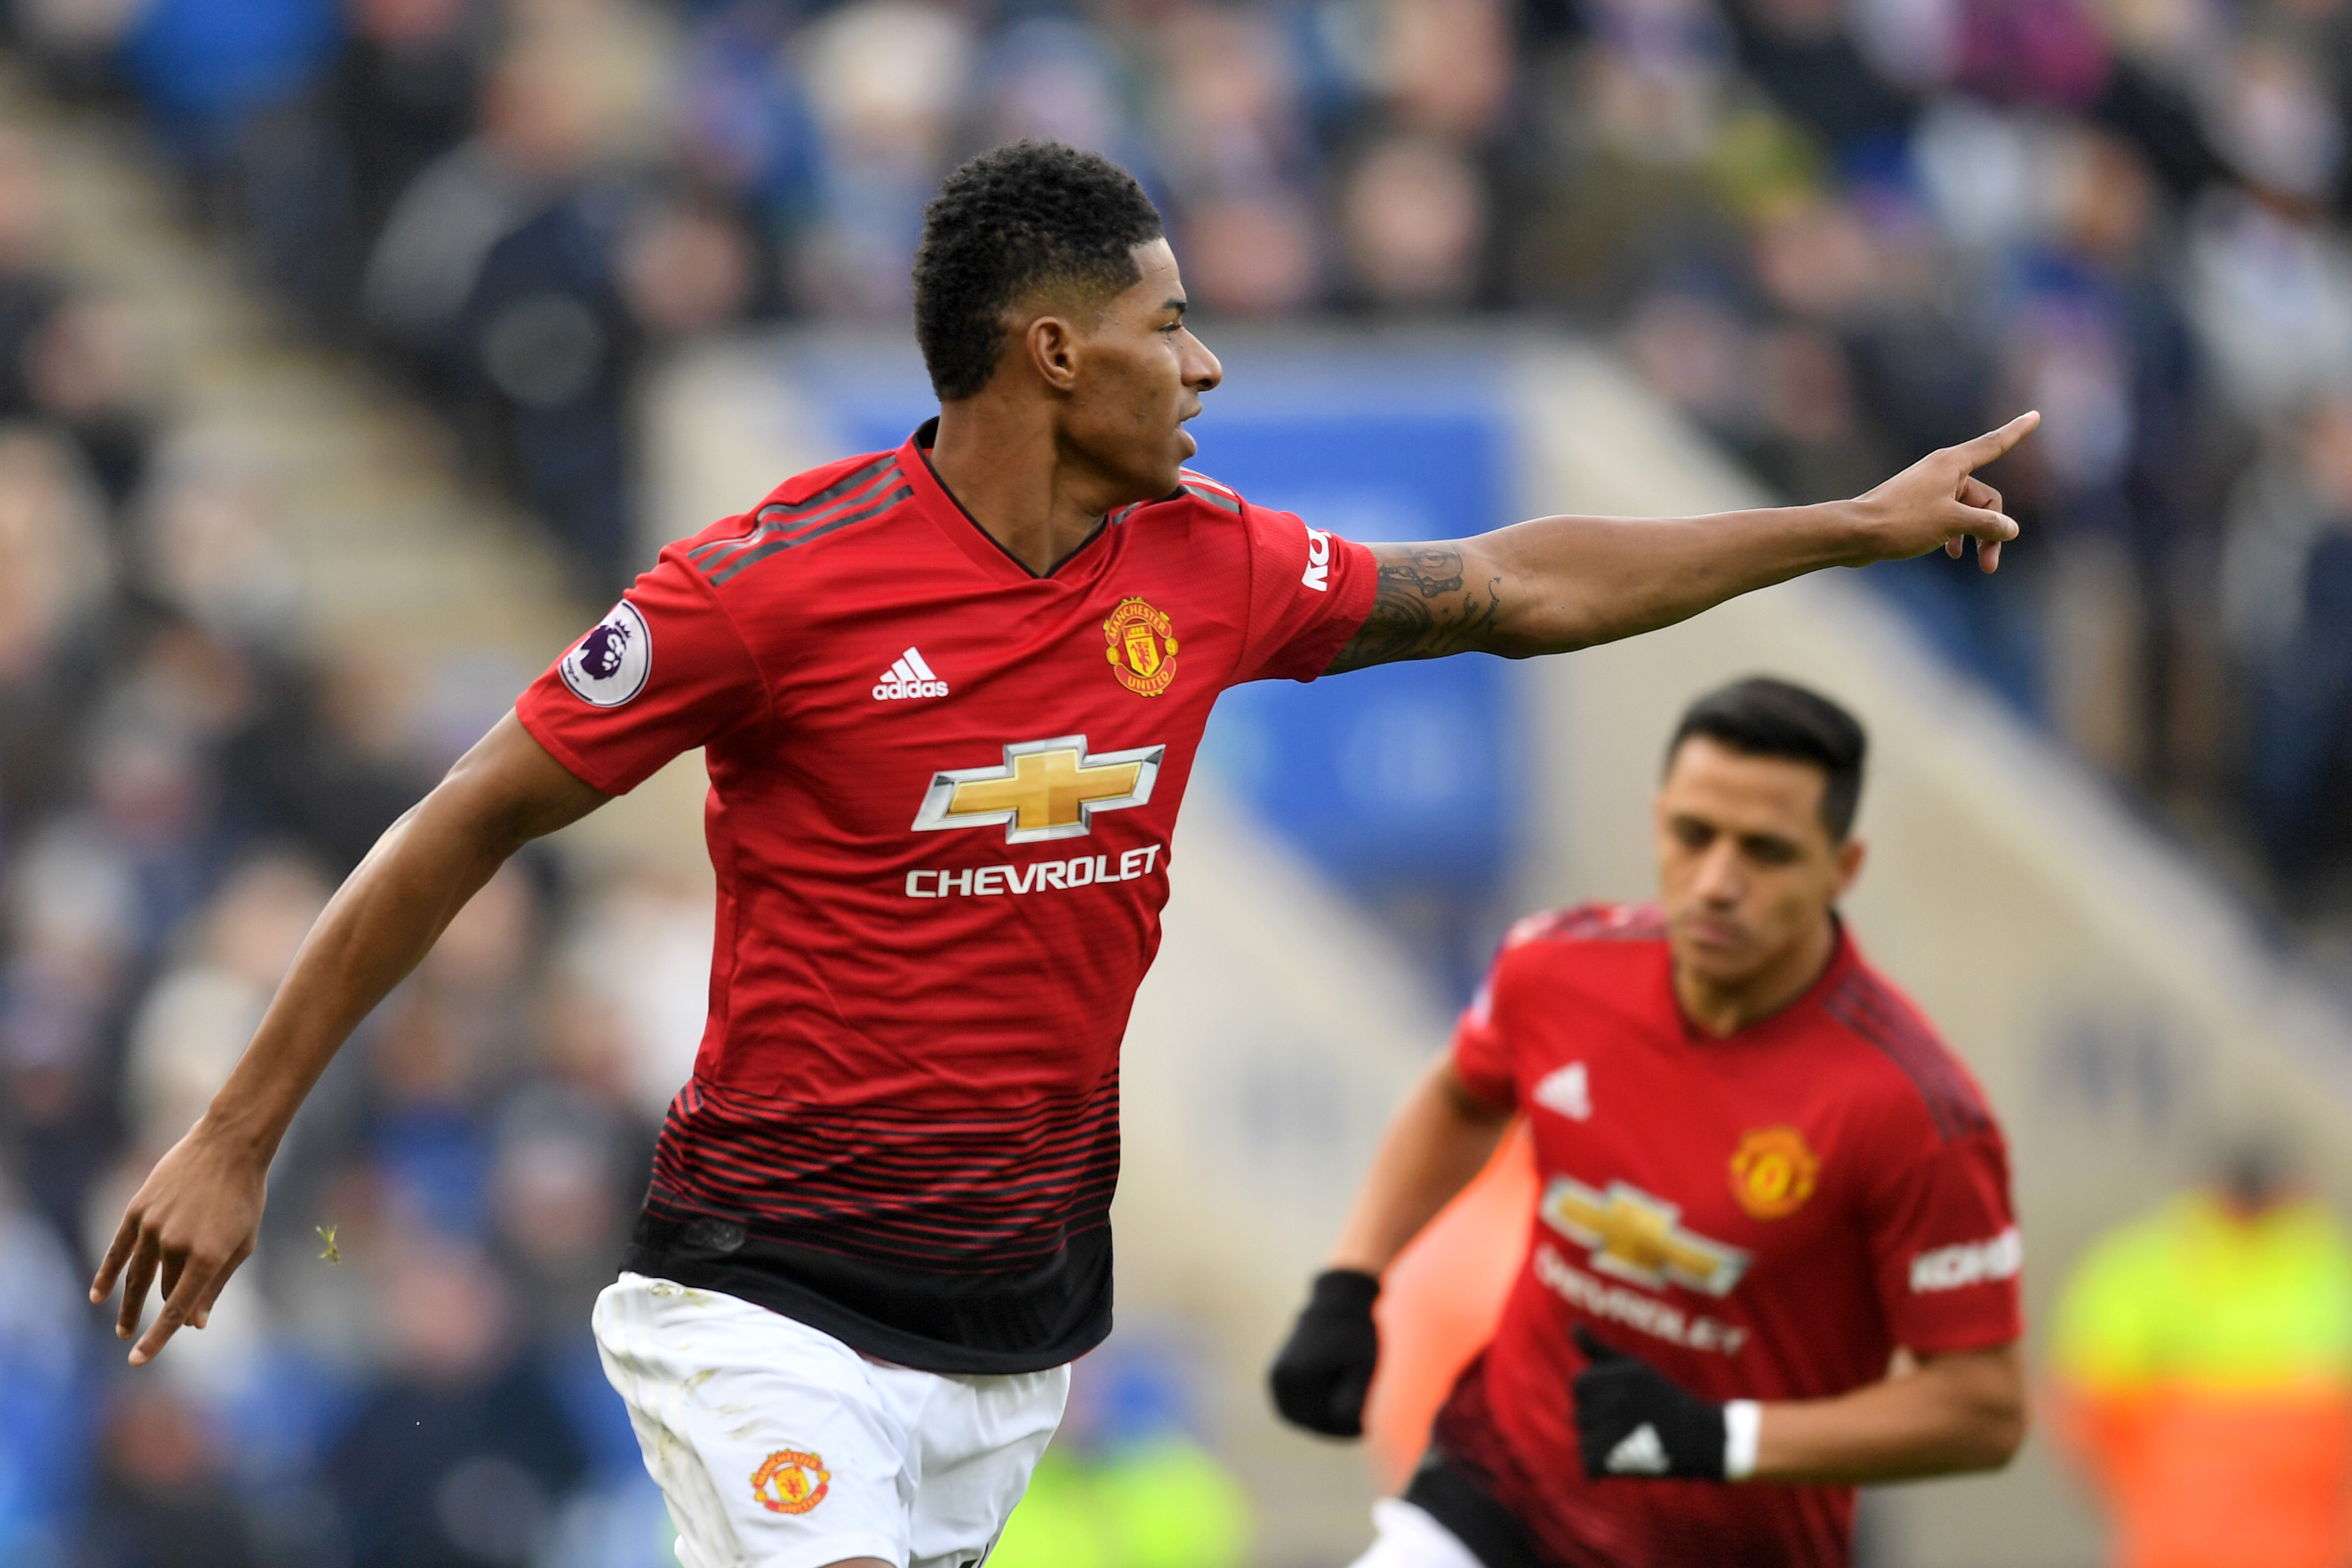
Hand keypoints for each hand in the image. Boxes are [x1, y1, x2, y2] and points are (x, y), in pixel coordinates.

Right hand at [88, 1119, 269, 1364]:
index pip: (176, 1309)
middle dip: (171, 1304)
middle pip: (165, 1289)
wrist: (229, 1146)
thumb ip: (216, 1284)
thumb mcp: (242, 1243)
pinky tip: (97, 1295)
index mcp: (208, 1256)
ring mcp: (154, 1227)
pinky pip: (117, 1250)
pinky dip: (106, 1274)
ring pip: (140, 1275)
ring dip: (130, 1305)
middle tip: (176, 1318)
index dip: (157, 1338)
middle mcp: (176, 1244)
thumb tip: (195, 1324)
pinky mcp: (138, 1211)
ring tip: (123, 1329)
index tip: (138, 1360)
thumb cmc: (244, 1196)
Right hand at [1268, 1269, 1381, 1436]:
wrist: (1338, 1302)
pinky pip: (1293, 1407)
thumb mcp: (1363, 1367)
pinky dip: (1311, 1408)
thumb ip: (1352, 1399)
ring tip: (1345, 1401)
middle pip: (1307, 1423)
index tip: (1365, 1426)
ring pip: (1299, 1418)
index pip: (1319, 1424)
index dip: (1345, 1431)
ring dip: (1321, 1418)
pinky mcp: (1275, 1375)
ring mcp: (1274, 1376)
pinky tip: (1331, 1394)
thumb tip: (1340, 1422)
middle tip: (1359, 1419)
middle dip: (1333, 1426)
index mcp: (1298, 1376)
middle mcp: (1279, 1378)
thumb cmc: (1356, 1336)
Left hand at [1573, 1327, 1728, 1480]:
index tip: (1618, 1404)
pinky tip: (1626, 1461)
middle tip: (1631, 1425)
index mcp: (1621, 1376)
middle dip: (1599, 1422)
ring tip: (1631, 1442)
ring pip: (1584, 1440)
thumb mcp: (1635, 1367)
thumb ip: (1598, 1349)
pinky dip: (1603, 1468)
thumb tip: (1572, 1326)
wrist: (1703, 1439)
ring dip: (1601, 1445)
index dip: (1595, 1397)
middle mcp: (1618, 1400)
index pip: (1579, 1386)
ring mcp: (1618, 1432)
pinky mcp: (1618, 1462)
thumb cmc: (1664, 1399)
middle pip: (1579, 1415)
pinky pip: (1589, 1464)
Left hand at [1852, 411, 2039, 573]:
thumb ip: (1986, 524)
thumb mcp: (1952, 523)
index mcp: (1952, 463)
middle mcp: (1942, 471)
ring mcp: (1928, 488)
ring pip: (1966, 510)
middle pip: (1984, 497)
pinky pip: (1948, 516)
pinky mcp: (1916, 506)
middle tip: (1990, 564)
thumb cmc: (1902, 522)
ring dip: (1975, 537)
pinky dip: (1955, 534)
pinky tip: (1950, 553)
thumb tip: (2010, 529)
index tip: (2035, 415)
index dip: (2017, 431)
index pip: (1994, 444)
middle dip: (1992, 530)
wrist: (1855, 534)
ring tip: (1981, 566)